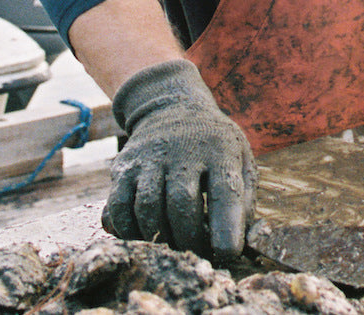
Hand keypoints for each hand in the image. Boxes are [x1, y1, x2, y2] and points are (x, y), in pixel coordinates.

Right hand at [102, 59, 256, 258]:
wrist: (172, 108)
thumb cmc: (213, 144)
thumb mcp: (239, 157)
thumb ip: (244, 198)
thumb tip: (242, 242)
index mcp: (219, 148)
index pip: (224, 191)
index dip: (226, 228)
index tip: (227, 254)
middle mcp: (182, 149)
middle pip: (181, 203)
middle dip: (189, 239)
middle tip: (197, 255)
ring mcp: (148, 156)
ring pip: (148, 208)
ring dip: (160, 238)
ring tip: (174, 247)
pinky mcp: (123, 166)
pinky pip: (119, 207)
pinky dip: (130, 231)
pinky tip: (145, 237)